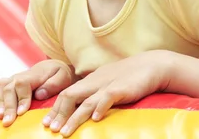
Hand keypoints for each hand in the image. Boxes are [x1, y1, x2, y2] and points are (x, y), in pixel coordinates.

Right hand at [0, 59, 75, 126]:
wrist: (51, 67)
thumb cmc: (58, 74)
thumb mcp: (63, 76)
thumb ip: (53, 84)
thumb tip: (39, 94)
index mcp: (33, 74)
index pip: (22, 84)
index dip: (21, 98)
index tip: (22, 112)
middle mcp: (19, 76)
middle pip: (8, 88)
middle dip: (7, 106)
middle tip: (8, 121)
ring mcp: (11, 79)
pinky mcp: (7, 84)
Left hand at [43, 50, 172, 136]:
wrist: (152, 65)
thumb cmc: (130, 76)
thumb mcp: (107, 82)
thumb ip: (95, 92)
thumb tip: (85, 107)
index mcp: (90, 81)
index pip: (67, 93)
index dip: (55, 108)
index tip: (47, 122)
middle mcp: (95, 82)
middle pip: (70, 96)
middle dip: (58, 113)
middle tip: (50, 128)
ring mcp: (107, 85)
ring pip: (85, 101)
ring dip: (73, 118)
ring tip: (64, 132)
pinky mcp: (121, 88)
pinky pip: (108, 98)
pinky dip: (100, 108)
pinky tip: (94, 119)